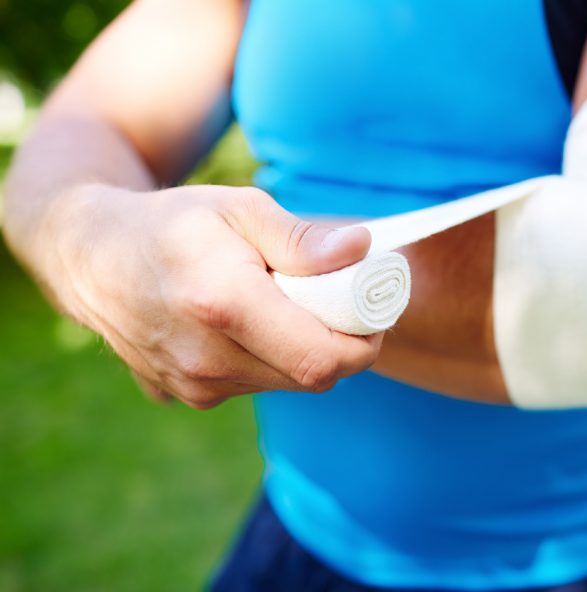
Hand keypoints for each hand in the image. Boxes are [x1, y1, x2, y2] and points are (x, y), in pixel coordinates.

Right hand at [49, 183, 381, 407]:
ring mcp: (195, 385)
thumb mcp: (240, 208)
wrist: (91, 258)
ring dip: (302, 350)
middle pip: (313, 376)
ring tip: (284, 305)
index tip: (372, 312)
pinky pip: (256, 385)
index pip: (323, 359)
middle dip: (338, 343)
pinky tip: (251, 325)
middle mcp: (207, 358)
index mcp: (223, 305)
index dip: (363, 342)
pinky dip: (271, 360)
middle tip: (337, 302)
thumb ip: (301, 237)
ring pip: (286, 382)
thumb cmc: (174, 223)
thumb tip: (362, 250)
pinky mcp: (189, 396)